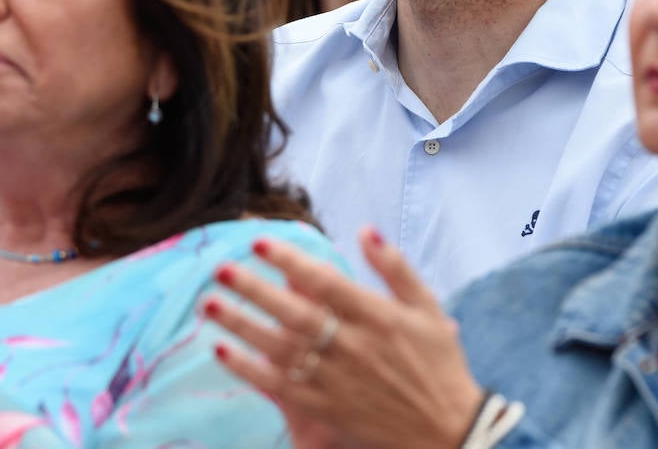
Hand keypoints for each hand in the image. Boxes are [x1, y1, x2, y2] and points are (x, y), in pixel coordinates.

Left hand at [203, 228, 484, 448]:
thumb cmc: (439, 364)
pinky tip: (223, 350)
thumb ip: (395, 268)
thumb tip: (365, 230)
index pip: (324, 282)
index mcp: (378, 317)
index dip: (289, 261)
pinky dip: (249, 369)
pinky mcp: (326, 408)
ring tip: (210, 304)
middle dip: (254, 289)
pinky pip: (280, 386)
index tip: (259, 243)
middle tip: (221, 269)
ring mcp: (337, 380)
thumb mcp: (429, 308)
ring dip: (242, 325)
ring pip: (280, 348)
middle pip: (294, 313)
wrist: (447, 431)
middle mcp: (353, 346)